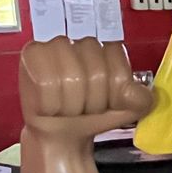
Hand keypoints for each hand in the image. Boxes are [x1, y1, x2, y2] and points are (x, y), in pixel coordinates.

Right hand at [19, 37, 154, 142]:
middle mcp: (81, 39)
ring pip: (72, 78)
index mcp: (108, 46)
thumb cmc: (91, 115)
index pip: (117, 59)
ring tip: (69, 106)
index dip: (114, 88)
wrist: (63, 133)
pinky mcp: (32, 55)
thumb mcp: (125, 110)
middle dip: (93, 100)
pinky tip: (51, 104)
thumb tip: (136, 92)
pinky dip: (52, 103)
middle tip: (85, 106)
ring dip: (72, 104)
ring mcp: (55, 44)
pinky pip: (47, 84)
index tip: (107, 98)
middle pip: (96, 71)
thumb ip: (140, 100)